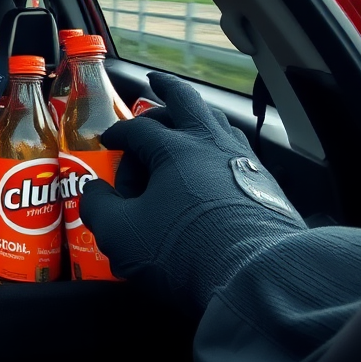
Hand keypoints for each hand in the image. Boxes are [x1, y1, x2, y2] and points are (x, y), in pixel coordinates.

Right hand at [80, 72, 304, 315]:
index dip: (118, 133)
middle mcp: (211, 144)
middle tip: (155, 83)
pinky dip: (220, 146)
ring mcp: (244, 163)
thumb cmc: (183, 251)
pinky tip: (217, 162)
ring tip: (188, 120)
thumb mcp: (120, 233)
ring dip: (198, 116)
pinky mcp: (268, 187)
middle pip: (187, 102)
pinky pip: (239, 152)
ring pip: (218, 123)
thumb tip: (92, 192)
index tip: (108, 142)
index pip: (138, 129)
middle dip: (167, 90)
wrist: (258, 278)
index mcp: (173, 149)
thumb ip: (98, 207)